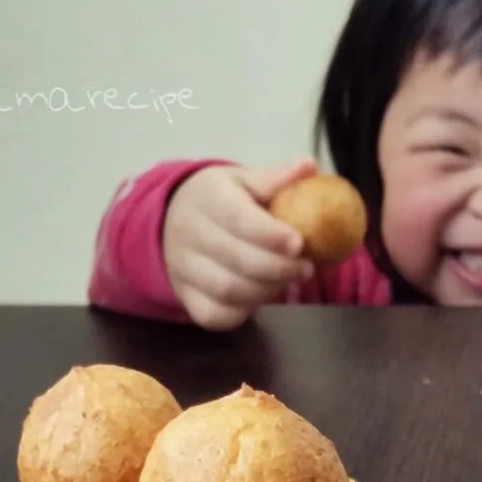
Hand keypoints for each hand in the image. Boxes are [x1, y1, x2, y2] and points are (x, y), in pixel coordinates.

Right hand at [162, 159, 318, 329]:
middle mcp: (189, 234)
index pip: (238, 219)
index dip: (270, 235)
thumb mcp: (241, 181)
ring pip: (228, 290)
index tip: (299, 243)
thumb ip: (274, 178)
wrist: (172, 221)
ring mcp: (184, 269)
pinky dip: (244, 312)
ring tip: (288, 280)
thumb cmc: (218, 200)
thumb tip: (308, 166)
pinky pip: (215, 315)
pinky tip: (261, 296)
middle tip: (306, 268)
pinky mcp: (186, 297)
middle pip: (236, 259)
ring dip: (266, 290)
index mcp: (207, 198)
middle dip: (278, 268)